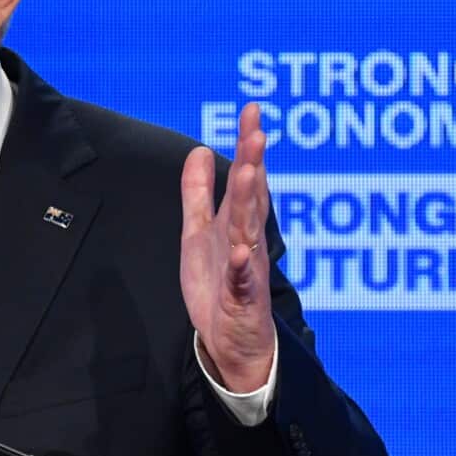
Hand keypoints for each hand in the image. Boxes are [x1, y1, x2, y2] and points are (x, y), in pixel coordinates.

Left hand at [179, 103, 274, 392]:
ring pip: (248, 232)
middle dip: (253, 164)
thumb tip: (197, 149)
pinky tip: (242, 253)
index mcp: (237, 224)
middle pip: (251, 197)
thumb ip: (198, 194)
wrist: (231, 344)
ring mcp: (248, 270)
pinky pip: (243, 283)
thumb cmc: (219, 286)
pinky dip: (244, 268)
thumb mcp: (199, 233)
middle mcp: (247, 241)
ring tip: (247, 172)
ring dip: (248, 202)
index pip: (246, 178)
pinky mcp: (242, 301)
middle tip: (257, 131)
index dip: (248, 145)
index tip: (252, 111)